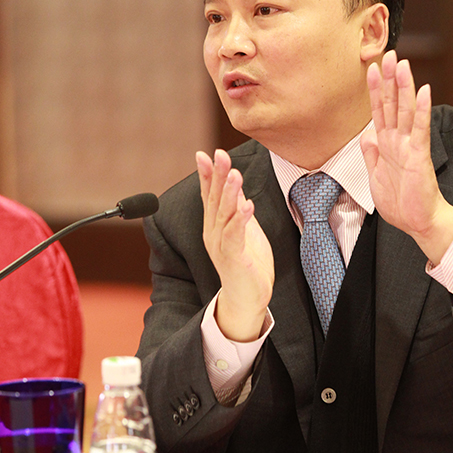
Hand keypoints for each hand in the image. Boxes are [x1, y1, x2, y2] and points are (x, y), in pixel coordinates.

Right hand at [197, 149, 274, 340]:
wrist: (247, 298)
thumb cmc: (247, 262)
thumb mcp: (242, 228)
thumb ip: (236, 205)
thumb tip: (234, 180)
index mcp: (214, 225)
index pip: (209, 195)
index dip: (208, 174)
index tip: (205, 154)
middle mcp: (213, 233)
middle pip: (215, 200)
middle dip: (218, 176)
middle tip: (219, 155)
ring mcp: (221, 246)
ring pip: (224, 215)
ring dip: (229, 193)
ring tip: (234, 174)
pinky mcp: (233, 259)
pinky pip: (235, 236)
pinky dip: (240, 220)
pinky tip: (247, 205)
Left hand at [360, 51, 452, 264]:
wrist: (418, 223)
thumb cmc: (400, 202)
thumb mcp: (375, 176)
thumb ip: (371, 154)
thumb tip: (365, 136)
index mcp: (386, 145)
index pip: (379, 111)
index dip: (375, 90)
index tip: (371, 68)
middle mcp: (398, 141)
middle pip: (392, 104)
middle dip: (389, 79)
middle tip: (390, 53)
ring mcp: (410, 146)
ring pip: (405, 111)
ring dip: (404, 87)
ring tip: (403, 65)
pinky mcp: (419, 156)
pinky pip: (420, 130)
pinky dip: (421, 110)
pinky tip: (423, 92)